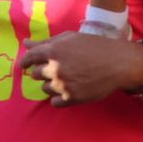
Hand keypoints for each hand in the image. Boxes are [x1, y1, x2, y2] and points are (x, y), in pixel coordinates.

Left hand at [17, 31, 142, 106]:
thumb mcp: (70, 38)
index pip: (29, 58)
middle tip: (58, 68)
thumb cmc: (94, 47)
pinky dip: (59, 97)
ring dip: (52, 84)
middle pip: (35, 74)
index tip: (25, 65)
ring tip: (68, 78)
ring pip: (44, 88)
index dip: (25, 61)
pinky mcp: (71, 99)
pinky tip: (70, 89)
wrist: (117, 64)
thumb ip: (46, 42)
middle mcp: (55, 68)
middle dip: (43, 71)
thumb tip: (25, 43)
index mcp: (53, 50)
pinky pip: (54, 102)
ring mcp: (62, 85)